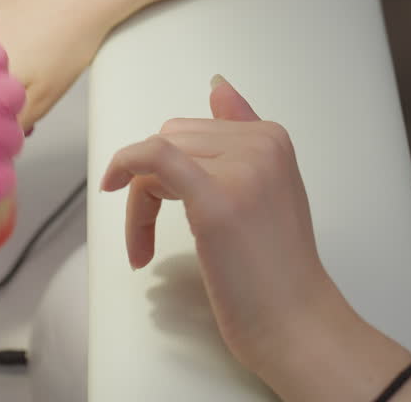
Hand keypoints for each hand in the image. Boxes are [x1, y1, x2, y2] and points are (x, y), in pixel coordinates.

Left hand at [99, 76, 346, 375]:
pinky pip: (153, 157)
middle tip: (149, 237)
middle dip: (149, 186)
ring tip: (146, 246)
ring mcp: (242, 170)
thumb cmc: (277, 271)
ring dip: (138, 204)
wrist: (297, 325)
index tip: (158, 205)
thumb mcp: (267, 188)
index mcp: (272, 137)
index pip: (190, 131)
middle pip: (168, 140)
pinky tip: (113, 187)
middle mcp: (261, 145)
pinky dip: (125, 166)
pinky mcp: (218, 200)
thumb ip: (241, 133)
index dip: (164, 169)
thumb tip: (218, 85)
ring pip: (154, 156)